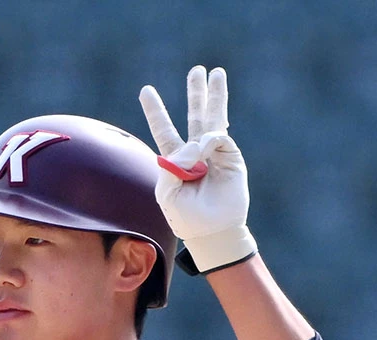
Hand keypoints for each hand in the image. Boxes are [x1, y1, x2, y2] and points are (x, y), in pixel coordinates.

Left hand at [139, 66, 256, 272]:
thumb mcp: (167, 192)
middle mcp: (196, 153)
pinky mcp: (230, 156)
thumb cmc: (185, 217)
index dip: (156, 111)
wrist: (211, 231)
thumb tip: (194, 145)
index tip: (146, 90)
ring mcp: (214, 153)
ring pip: (213, 118)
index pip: (164, 130)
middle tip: (197, 70)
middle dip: (196, 94)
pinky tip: (203, 149)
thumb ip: (171, 166)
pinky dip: (209, 140)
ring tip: (216, 72)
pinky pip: (218, 137)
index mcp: (176, 161)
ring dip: (215, 96)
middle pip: (195, 116)